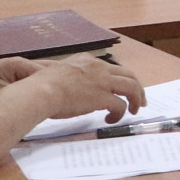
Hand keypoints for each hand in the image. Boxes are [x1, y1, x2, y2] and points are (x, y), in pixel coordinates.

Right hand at [13, 55, 144, 126]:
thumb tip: (75, 90)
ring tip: (134, 110)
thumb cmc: (41, 85)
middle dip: (137, 88)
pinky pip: (121, 105)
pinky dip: (120, 113)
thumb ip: (72, 77)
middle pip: (128, 74)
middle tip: (138, 100)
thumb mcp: (58, 73)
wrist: (41, 91)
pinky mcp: (104, 97)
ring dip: (136, 99)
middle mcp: (99, 68)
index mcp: (87, 60)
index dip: (118, 78)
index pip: (110, 67)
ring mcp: (103, 81)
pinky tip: (111, 119)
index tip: (119, 88)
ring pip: (132, 87)